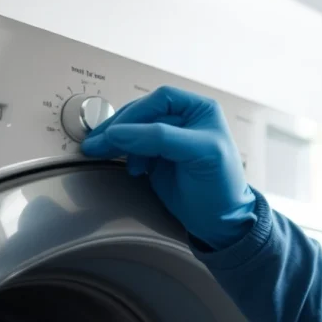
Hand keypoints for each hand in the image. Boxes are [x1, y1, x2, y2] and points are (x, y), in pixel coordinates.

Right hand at [81, 86, 255, 249]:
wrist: (219, 221)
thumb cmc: (223, 185)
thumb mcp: (199, 153)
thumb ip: (160, 138)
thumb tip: (120, 132)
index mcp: (200, 110)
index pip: (161, 100)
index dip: (136, 113)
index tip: (115, 132)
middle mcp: (184, 120)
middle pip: (143, 113)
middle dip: (120, 127)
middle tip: (98, 142)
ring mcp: (169, 139)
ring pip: (134, 130)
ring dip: (118, 142)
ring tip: (103, 152)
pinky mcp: (157, 158)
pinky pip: (133, 148)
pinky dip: (125, 155)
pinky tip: (132, 168)